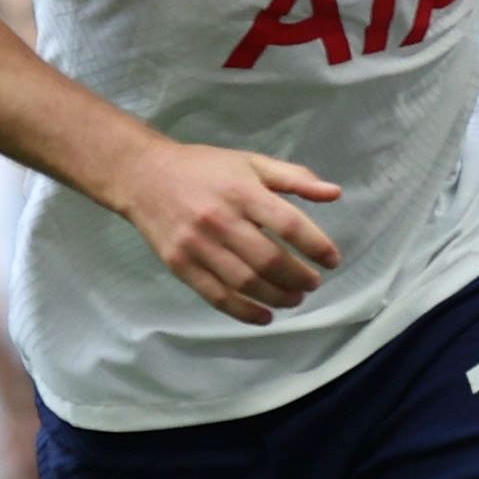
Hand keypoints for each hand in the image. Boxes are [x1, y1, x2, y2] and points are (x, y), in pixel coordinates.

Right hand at [116, 136, 343, 323]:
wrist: (143, 176)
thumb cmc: (204, 168)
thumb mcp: (251, 162)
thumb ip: (294, 178)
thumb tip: (335, 193)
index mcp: (242, 191)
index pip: (288, 224)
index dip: (316, 246)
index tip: (332, 260)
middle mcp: (220, 219)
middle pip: (269, 260)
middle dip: (299, 278)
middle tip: (313, 283)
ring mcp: (197, 245)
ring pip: (245, 283)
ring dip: (277, 297)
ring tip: (295, 298)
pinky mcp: (180, 264)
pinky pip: (217, 296)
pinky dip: (244, 312)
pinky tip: (265, 315)